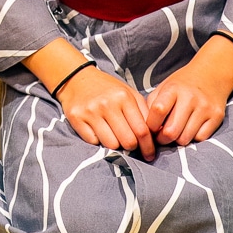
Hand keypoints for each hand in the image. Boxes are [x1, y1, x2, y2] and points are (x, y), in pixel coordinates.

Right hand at [22, 36, 154, 160]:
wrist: (76, 78)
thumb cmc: (107, 89)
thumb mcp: (128, 93)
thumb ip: (143, 112)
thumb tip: (156, 134)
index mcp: (123, 97)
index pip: (142, 130)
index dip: (148, 146)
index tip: (150, 154)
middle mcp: (107, 104)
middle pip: (128, 141)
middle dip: (132, 147)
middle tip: (130, 145)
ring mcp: (91, 112)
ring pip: (111, 144)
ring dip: (115, 145)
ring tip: (114, 136)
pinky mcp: (76, 118)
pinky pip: (93, 142)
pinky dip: (98, 141)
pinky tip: (98, 131)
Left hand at [145, 35, 232, 145]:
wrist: (211, 74)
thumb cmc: (182, 84)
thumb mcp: (164, 87)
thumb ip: (152, 105)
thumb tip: (147, 129)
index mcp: (173, 89)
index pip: (158, 110)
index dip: (151, 125)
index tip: (150, 128)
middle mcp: (190, 98)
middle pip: (171, 131)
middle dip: (162, 139)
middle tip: (161, 136)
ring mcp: (205, 108)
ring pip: (185, 139)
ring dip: (177, 140)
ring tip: (176, 132)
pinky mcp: (217, 117)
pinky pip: (200, 139)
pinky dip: (193, 138)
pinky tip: (190, 129)